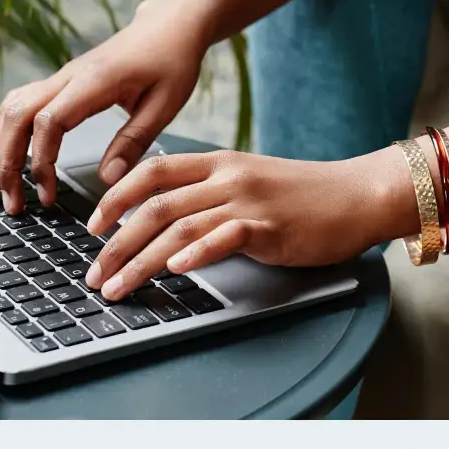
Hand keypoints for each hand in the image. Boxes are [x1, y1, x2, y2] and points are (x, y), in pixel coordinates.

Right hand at [0, 0, 208, 214]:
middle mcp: (69, 76)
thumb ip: (134, 141)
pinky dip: (4, 131)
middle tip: (9, 203)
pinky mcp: (62, 82)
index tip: (47, 194)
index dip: (40, 161)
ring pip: (11, 108)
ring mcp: (62, 77)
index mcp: (94, 82)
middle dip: (5, 162)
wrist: (170, 23)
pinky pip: (20, 103)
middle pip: (17, 116)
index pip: (49, 122)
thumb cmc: (171, 59)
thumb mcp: (166, 104)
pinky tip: (0, 155)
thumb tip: (107, 180)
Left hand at [80, 148, 408, 301]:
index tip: (93, 227)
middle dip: (115, 243)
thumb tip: (163, 218)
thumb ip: (208, 192)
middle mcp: (228, 177)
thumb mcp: (248, 180)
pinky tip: (176, 270)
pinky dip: (197, 254)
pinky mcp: (270, 228)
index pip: (153, 172)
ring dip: (140, 261)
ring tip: (118, 286)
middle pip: (155, 205)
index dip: (116, 198)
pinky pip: (225, 237)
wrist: (356, 195)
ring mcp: (248, 201)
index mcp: (218, 162)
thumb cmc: (303, 194)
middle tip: (93, 273)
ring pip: (180, 228)